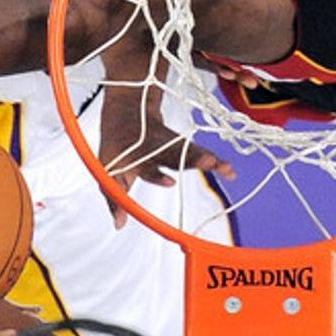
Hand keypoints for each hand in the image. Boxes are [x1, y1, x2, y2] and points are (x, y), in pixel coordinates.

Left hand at [98, 81, 234, 228]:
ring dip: (204, 158)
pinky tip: (229, 171)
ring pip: (185, 150)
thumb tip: (120, 225)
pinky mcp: (176, 142)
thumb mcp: (106, 171)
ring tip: (224, 167)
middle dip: (189, 159)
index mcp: (128, 155)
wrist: (126, 110)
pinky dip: (213, 162)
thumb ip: (113, 199)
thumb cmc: (116, 149)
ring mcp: (163, 142)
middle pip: (170, 154)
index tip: (170, 183)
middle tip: (209, 162)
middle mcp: (147, 148)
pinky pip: (195, 152)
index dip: (151, 177)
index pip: (140, 168)